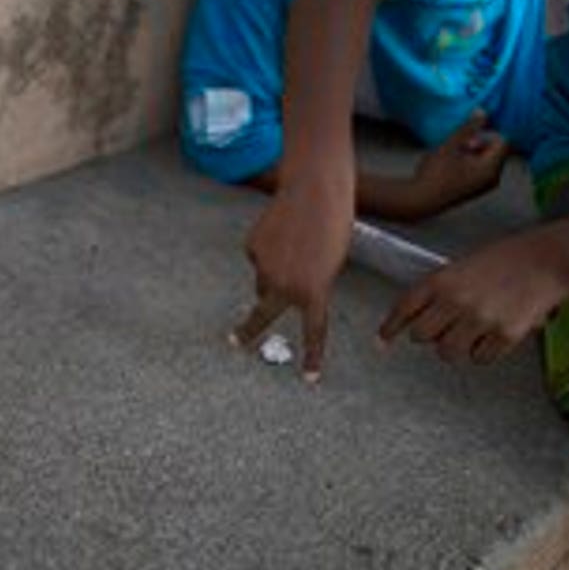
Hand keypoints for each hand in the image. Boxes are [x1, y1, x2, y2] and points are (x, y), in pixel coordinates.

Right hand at [242, 174, 354, 379]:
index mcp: (313, 292)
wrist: (315, 190)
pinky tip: (280, 231)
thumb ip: (310, 285)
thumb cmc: (333, 224)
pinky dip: (268, 249)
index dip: (312, 357)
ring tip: (292, 245)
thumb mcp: (331, 264)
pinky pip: (258, 256)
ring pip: (263, 279)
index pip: (313, 332)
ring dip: (272, 272)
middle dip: (247, 331)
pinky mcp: (252, 247)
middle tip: (235, 342)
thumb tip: (279, 291)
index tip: (308, 379)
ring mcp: (264, 267)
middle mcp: (284, 285)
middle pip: (261, 315)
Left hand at [379, 228, 568, 363]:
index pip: (404, 308)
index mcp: (442, 279)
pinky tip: (494, 335)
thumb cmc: (507, 258)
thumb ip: (441, 289)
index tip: (382, 341)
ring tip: (472, 333)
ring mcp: (479, 320)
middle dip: (430, 335)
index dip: (390, 327)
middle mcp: (456, 300)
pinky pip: (480, 359)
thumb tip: (419, 318)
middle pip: (421, 336)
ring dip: (455, 347)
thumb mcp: (464, 265)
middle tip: (446, 328)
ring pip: (447, 353)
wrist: (548, 259)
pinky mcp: (504, 335)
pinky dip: (484, 352)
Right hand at [408, 112, 509, 215]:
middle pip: (496, 151)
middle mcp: (493, 179)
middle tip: (459, 147)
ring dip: (473, 153)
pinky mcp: (476, 191)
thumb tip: (483, 111)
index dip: (486, 134)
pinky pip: (481, 170)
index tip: (467, 138)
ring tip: (453, 157)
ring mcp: (484, 187)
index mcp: (491, 168)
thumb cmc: (436, 172)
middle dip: (479, 144)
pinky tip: (453, 167)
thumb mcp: (451, 145)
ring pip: (487, 160)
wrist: (421, 200)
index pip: (502, 142)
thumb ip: (468, 128)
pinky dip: (471, 163)